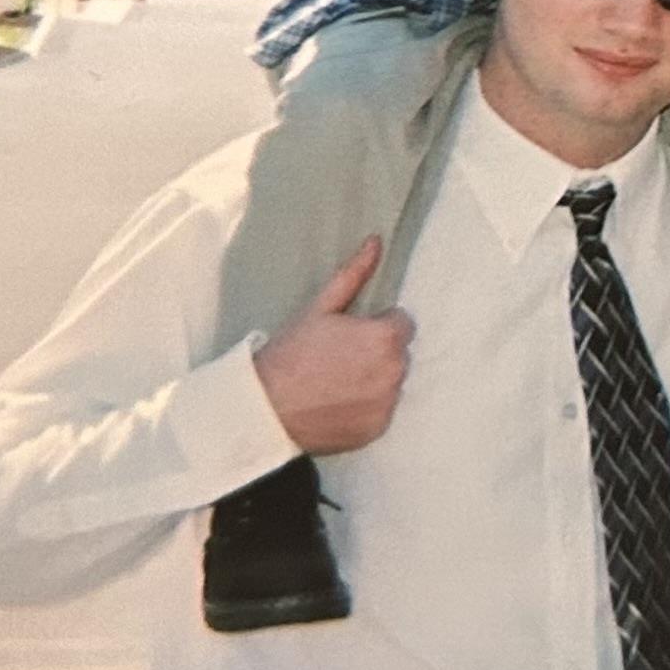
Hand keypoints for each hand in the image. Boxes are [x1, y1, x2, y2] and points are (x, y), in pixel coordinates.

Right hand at [252, 238, 414, 455]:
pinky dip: (368, 407)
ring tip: (337, 381)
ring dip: (375, 379)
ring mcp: (388, 403)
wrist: (266, 407)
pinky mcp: (378, 428)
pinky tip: (339, 402)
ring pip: (392, 382)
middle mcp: (395, 371)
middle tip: (341, 357)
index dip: (377, 325)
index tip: (351, 334)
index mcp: (385, 338)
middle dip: (378, 352)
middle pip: (399, 353)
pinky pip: (383, 410)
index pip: (402, 323)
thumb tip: (376, 241)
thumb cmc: (291, 353)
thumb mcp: (321, 308)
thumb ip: (354, 274)